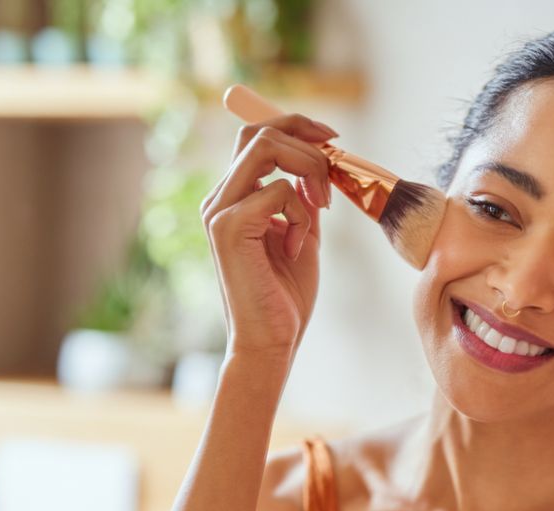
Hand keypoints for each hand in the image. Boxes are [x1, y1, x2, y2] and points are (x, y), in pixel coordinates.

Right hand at [199, 114, 336, 361]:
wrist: (270, 342)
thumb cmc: (285, 297)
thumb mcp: (302, 234)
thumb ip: (304, 199)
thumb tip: (323, 164)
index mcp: (232, 198)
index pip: (255, 136)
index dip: (295, 126)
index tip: (332, 138)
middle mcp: (219, 199)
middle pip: (258, 133)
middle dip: (307, 142)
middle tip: (335, 172)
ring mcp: (219, 211)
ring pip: (266, 149)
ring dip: (309, 171)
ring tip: (322, 209)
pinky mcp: (229, 227)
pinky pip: (278, 192)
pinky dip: (301, 216)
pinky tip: (298, 249)